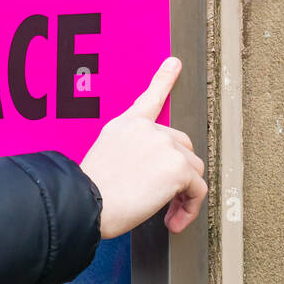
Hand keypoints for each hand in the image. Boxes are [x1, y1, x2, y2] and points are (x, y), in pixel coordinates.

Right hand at [78, 57, 206, 237]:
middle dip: (177, 173)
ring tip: (164, 213)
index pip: (149, 98)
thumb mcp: (104, 159)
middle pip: (182, 147)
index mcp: (126, 125)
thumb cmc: (88, 192)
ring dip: (183, 194)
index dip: (163, 80)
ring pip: (193, 170)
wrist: (85, 203)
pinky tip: (172, 220)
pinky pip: (198, 191)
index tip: (173, 64)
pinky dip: (190, 208)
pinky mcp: (178, 168)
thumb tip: (151, 171)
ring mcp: (165, 145)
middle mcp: (148, 130)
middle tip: (162, 198)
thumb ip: (130, 154)